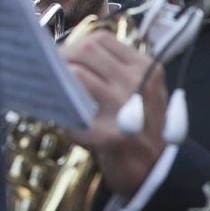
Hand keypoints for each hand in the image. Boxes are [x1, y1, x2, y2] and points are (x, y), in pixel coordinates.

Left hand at [61, 30, 167, 195]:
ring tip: (55, 94)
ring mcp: (124, 108)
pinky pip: (71, 112)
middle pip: (86, 50)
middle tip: (49, 71)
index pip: (101, 40)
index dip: (75, 45)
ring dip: (57, 82)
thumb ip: (116, 72)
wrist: (159, 170)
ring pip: (75, 74)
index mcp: (148, 69)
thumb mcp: (145, 91)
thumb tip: (67, 57)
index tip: (63, 57)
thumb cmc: (145, 129)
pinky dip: (62, 114)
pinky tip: (67, 121)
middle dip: (60, 57)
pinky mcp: (108, 134)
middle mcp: (139, 82)